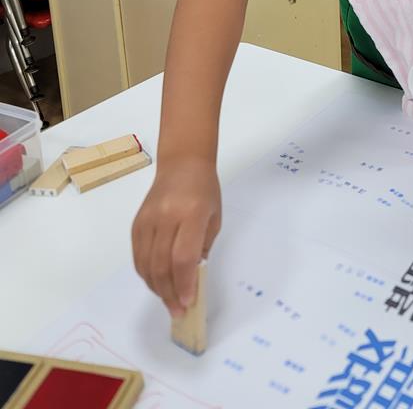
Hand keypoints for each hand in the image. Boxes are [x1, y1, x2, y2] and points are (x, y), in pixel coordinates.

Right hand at [132, 156, 220, 316]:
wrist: (182, 163)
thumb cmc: (205, 190)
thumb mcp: (214, 218)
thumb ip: (203, 247)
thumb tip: (191, 279)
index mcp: (191, 214)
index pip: (183, 257)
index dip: (184, 284)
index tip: (188, 303)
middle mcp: (166, 217)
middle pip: (161, 265)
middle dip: (169, 293)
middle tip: (177, 311)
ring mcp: (148, 220)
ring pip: (146, 264)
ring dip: (156, 287)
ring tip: (168, 301)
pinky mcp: (136, 223)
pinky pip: (137, 256)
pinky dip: (145, 274)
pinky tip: (156, 282)